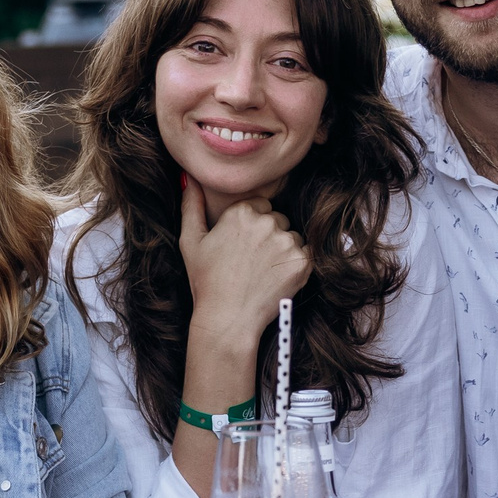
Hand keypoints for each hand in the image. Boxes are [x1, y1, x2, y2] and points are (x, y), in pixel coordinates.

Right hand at [178, 178, 309, 346]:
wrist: (228, 319)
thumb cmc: (207, 281)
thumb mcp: (191, 241)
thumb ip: (192, 206)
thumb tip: (191, 179)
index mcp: (240, 212)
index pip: (260, 206)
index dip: (251, 227)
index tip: (242, 247)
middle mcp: (266, 222)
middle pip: (278, 219)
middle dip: (269, 236)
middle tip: (252, 262)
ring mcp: (286, 241)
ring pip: (292, 236)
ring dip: (283, 249)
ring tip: (264, 272)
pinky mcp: (302, 261)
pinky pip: (306, 252)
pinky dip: (296, 263)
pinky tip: (277, 277)